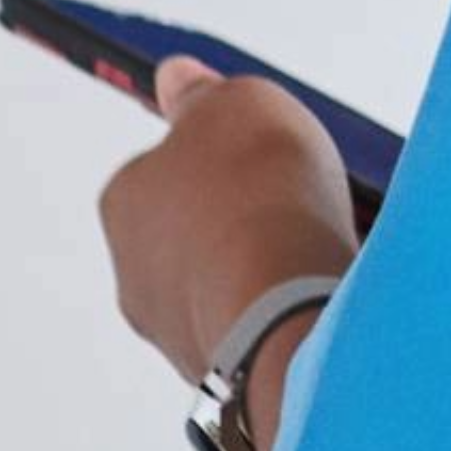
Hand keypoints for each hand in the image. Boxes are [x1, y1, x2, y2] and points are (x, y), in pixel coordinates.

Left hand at [100, 58, 362, 391]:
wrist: (284, 309)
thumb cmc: (257, 197)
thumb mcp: (236, 103)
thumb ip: (203, 92)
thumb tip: (174, 77)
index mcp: (124, 200)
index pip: (165, 165)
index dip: (222, 153)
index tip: (267, 151)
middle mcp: (134, 270)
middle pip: (199, 228)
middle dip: (249, 215)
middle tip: (303, 200)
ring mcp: (174, 329)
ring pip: (231, 282)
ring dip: (273, 265)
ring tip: (326, 249)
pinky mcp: (223, 374)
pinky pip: (263, 327)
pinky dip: (292, 310)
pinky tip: (326, 295)